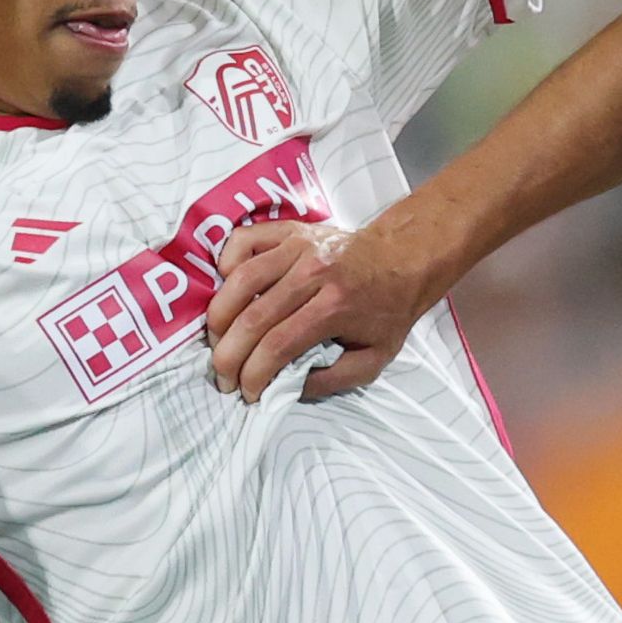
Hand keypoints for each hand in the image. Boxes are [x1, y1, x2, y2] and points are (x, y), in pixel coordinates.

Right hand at [205, 218, 427, 401]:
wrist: (404, 259)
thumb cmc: (387, 311)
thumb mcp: (374, 357)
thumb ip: (333, 380)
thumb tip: (287, 389)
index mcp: (335, 306)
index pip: (278, 345)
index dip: (254, 374)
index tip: (246, 392)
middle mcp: (313, 273)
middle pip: (253, 318)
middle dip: (228, 356)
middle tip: (222, 376)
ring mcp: (299, 246)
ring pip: (240, 281)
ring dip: (218, 318)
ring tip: (217, 341)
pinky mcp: (290, 230)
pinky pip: (243, 240)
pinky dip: (226, 264)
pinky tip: (227, 290)